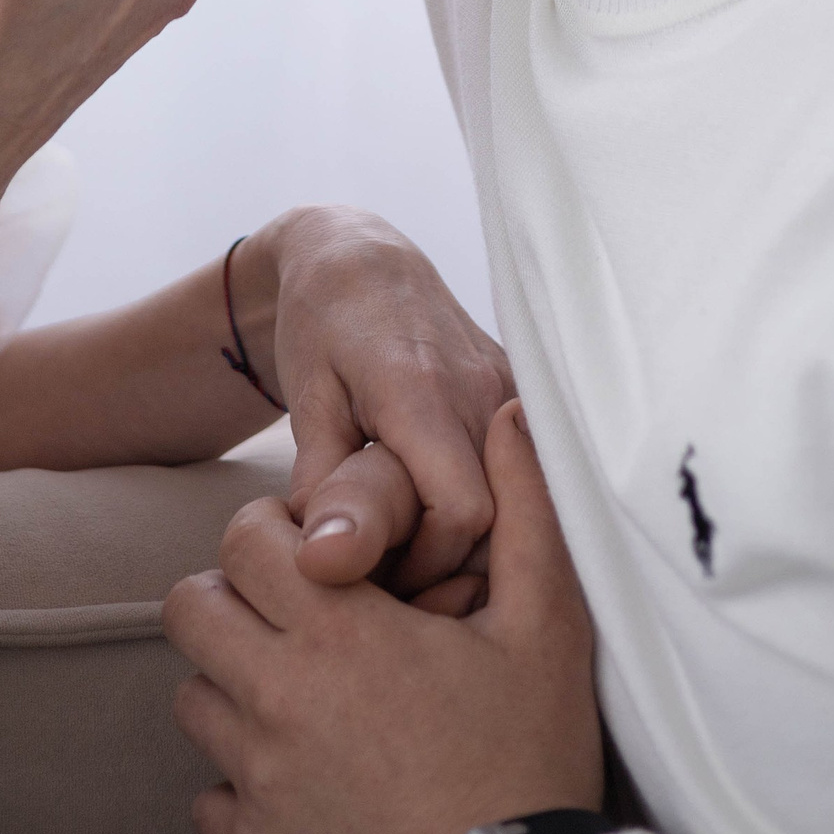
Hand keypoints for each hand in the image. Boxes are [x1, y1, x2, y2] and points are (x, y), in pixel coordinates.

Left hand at [164, 401, 600, 833]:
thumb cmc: (532, 762)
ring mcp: (259, 781)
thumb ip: (526, 513)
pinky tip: (301, 776)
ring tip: (303, 694)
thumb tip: (518, 416)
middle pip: (193, 609)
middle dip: (235, 597)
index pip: (245, 537)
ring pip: (194, 699)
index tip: (324, 555)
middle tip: (298, 615)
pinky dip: (240, 783)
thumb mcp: (547, 629)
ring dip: (235, 685)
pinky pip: (209, 798)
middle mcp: (278, 700)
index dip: (279, 533)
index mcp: (340, 631)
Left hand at [240, 208, 512, 597]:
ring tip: (415, 542)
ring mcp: (510, 390)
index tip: (381, 571)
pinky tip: (443, 514)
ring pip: (521, 503)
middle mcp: (482, 389)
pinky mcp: (520, 395)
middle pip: (499, 518)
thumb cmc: (323, 326)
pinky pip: (525, 474)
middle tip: (393, 570)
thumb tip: (321, 560)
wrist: (362, 262)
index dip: (427, 561)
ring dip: (474, 539)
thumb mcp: (308, 398)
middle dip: (450, 562)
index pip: (464, 511)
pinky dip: (493, 508)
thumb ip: (320, 478)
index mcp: (422, 390)